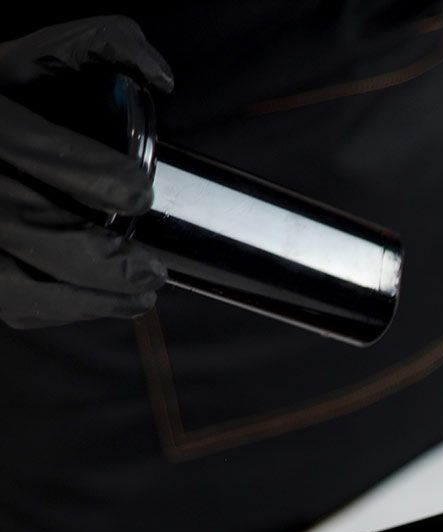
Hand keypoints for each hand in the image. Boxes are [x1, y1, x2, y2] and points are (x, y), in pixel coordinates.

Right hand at [0, 17, 173, 328]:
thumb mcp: (25, 56)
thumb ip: (92, 43)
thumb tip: (161, 77)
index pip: (39, 150)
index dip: (94, 176)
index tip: (139, 192)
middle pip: (31, 229)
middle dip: (101, 258)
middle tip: (152, 268)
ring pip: (16, 282)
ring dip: (87, 298)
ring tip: (140, 294)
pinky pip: (8, 304)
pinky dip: (55, 311)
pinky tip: (96, 303)